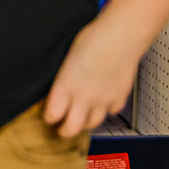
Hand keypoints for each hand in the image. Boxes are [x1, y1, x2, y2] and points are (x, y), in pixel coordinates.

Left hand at [44, 19, 142, 137]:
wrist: (121, 37)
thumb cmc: (93, 39)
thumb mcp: (67, 58)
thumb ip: (63, 78)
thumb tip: (59, 88)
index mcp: (66, 85)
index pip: (53, 114)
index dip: (49, 118)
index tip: (47, 117)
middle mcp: (84, 97)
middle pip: (72, 128)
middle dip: (64, 131)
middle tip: (61, 130)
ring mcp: (103, 100)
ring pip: (92, 123)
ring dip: (84, 123)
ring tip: (80, 119)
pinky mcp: (119, 98)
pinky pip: (110, 112)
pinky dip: (105, 110)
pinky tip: (102, 104)